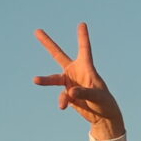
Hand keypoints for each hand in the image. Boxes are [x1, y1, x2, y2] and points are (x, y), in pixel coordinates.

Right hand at [32, 22, 125, 138]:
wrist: (103, 117)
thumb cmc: (105, 103)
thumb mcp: (97, 96)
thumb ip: (83, 92)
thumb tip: (70, 92)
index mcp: (87, 68)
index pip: (84, 49)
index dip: (83, 37)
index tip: (82, 24)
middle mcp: (76, 72)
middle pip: (58, 55)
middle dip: (48, 43)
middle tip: (37, 30)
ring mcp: (70, 82)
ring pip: (54, 78)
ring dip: (46, 80)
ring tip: (35, 80)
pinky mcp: (67, 94)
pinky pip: (61, 96)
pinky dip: (62, 101)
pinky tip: (64, 106)